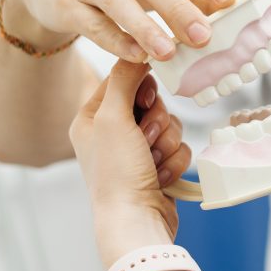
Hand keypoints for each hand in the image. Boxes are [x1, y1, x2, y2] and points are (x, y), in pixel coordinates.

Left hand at [69, 61, 192, 267]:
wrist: (135, 221)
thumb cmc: (115, 174)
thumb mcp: (113, 117)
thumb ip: (125, 79)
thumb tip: (137, 50)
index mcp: (91, 119)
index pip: (123, 80)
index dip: (141, 88)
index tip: (145, 100)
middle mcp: (112, 133)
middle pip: (153, 102)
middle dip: (158, 121)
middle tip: (146, 138)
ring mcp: (136, 151)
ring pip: (171, 124)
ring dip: (167, 143)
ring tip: (152, 162)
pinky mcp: (158, 166)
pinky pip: (180, 148)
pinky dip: (174, 161)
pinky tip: (161, 176)